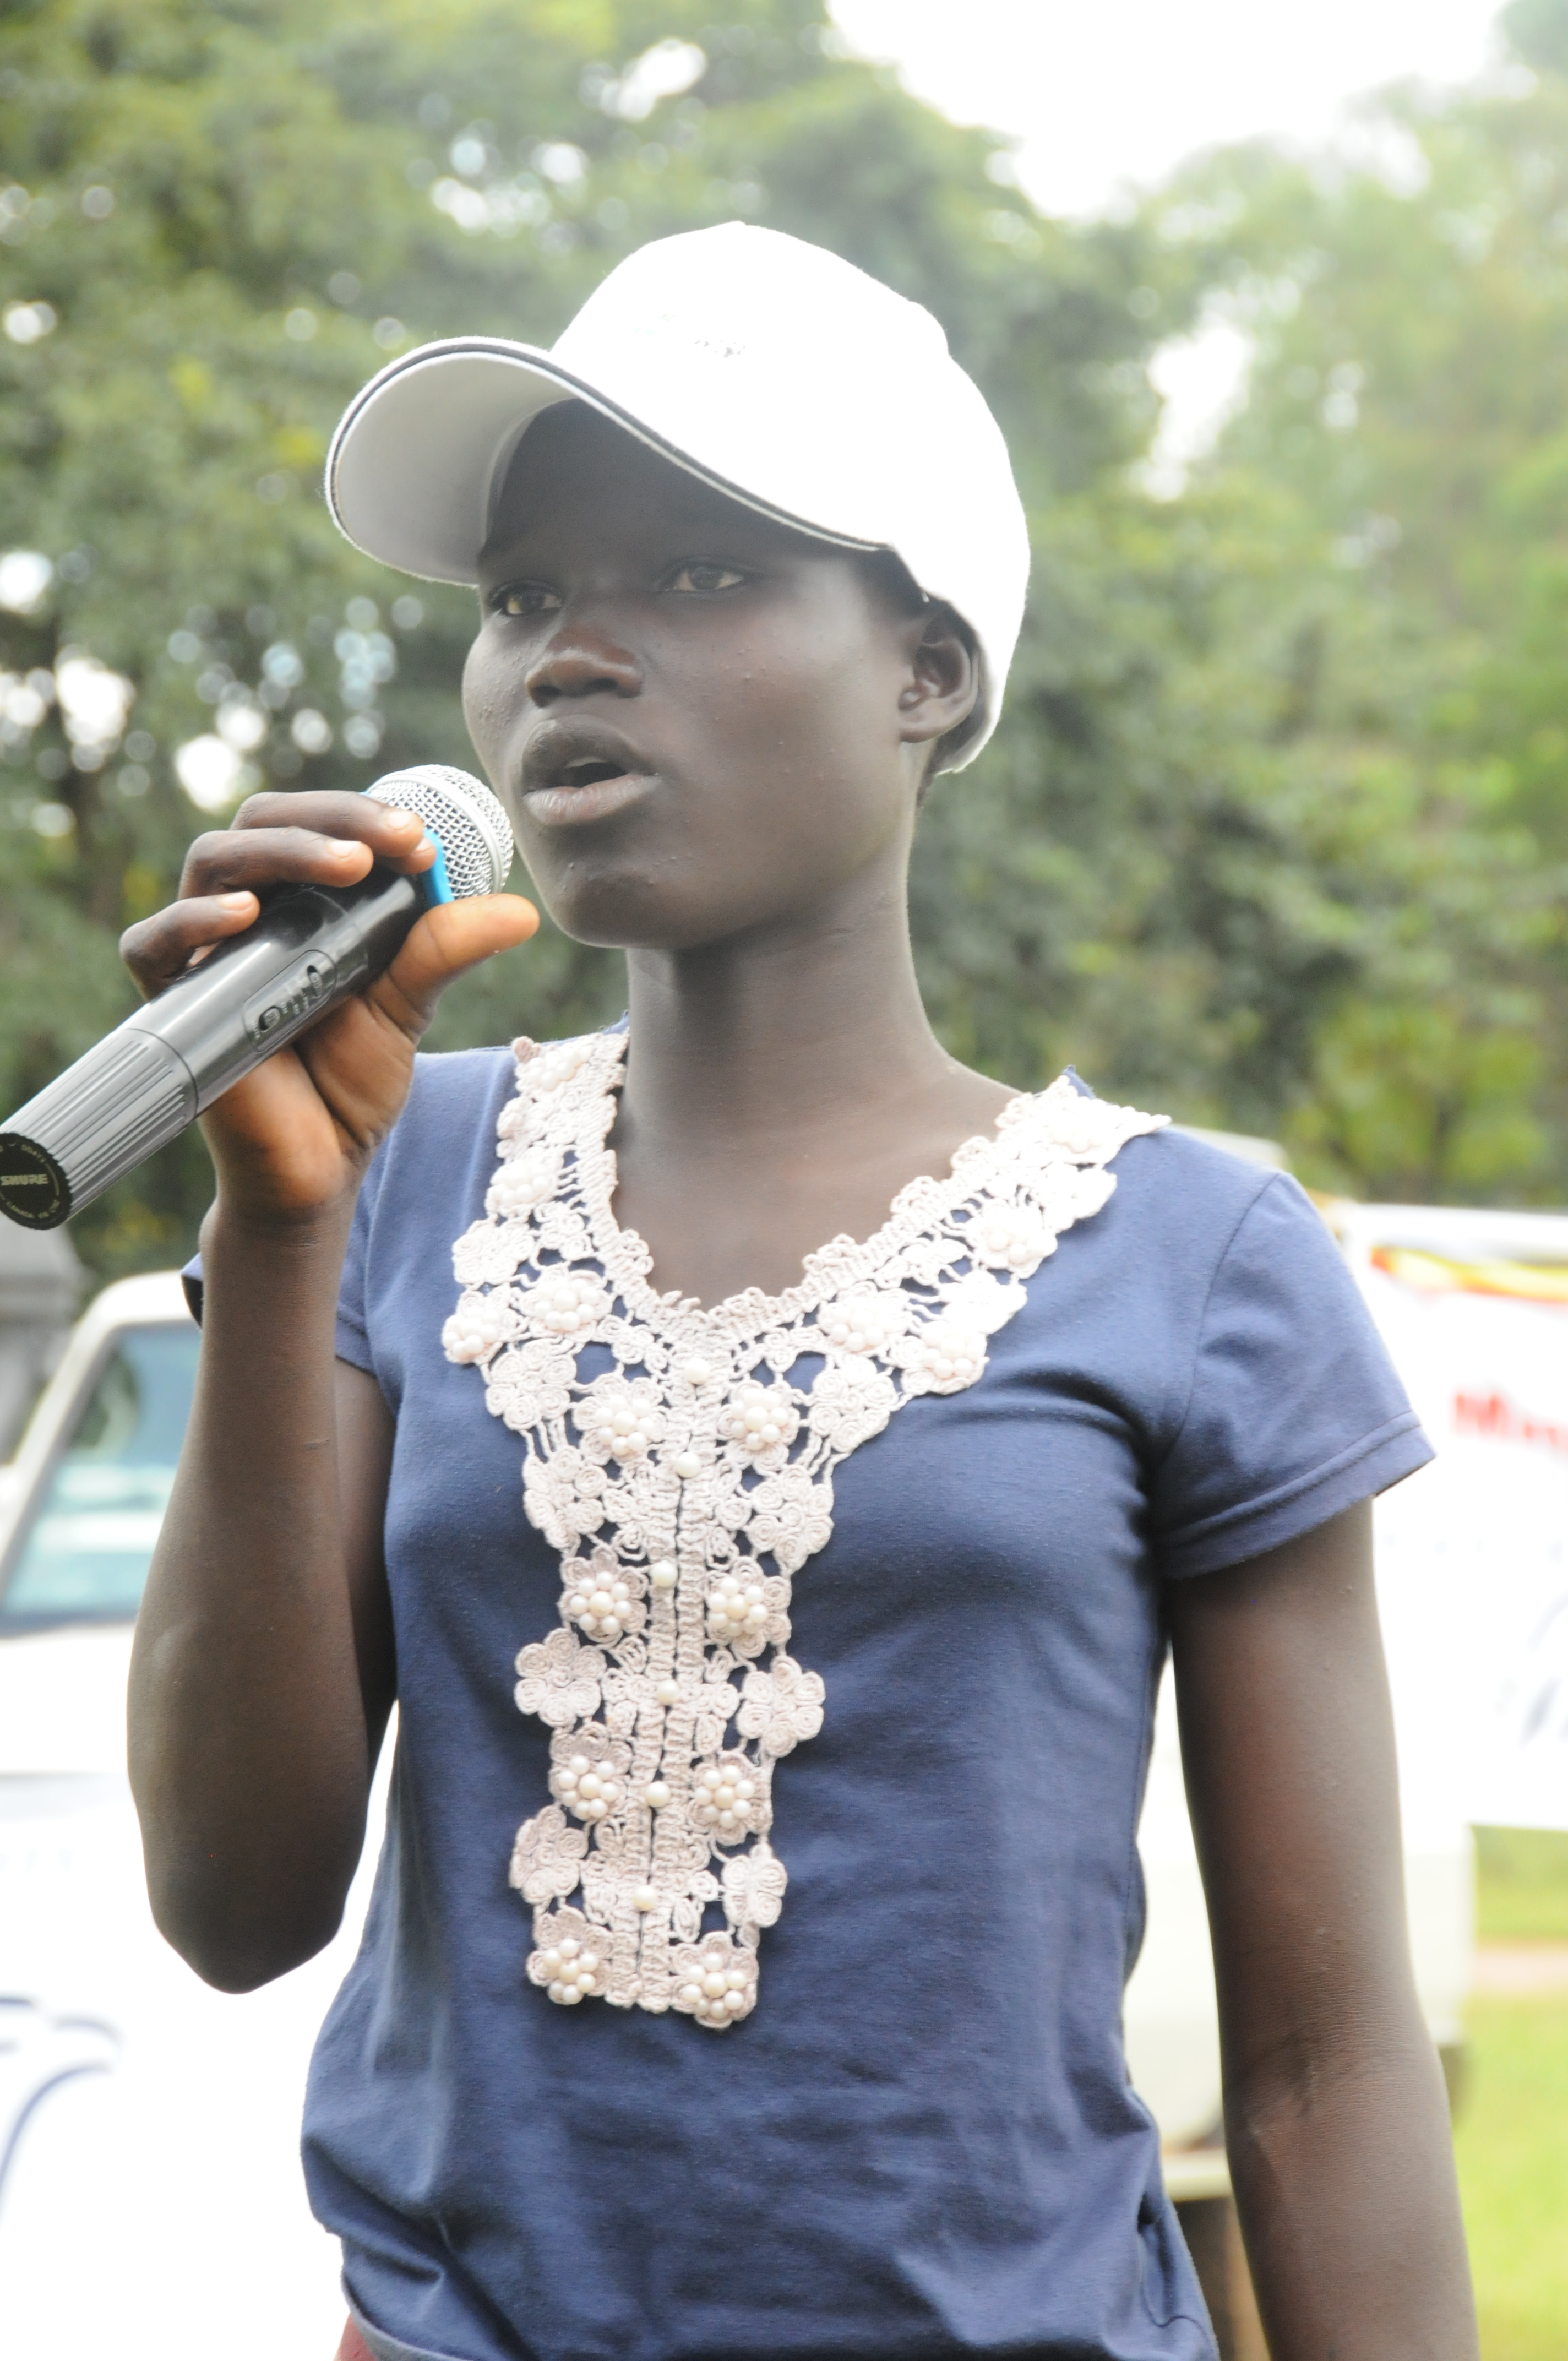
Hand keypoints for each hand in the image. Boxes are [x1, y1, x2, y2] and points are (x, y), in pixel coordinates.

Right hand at [120, 790, 537, 1223]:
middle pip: (260, 824)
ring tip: (347, 864)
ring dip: (282, 850)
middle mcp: (246, 915)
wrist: (320, 1164)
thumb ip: (447, 951)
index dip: (360, 815)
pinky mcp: (176, 1001)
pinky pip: (152, 944)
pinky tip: (245, 914)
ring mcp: (207, 954)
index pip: (312, 823)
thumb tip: (523, 913)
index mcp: (298, 901)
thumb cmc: (352, 1079)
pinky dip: (192, 920)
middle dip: (330, 818)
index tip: (420, 839)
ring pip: (211, 862)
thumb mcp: (408, 1004)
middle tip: (395, 840)